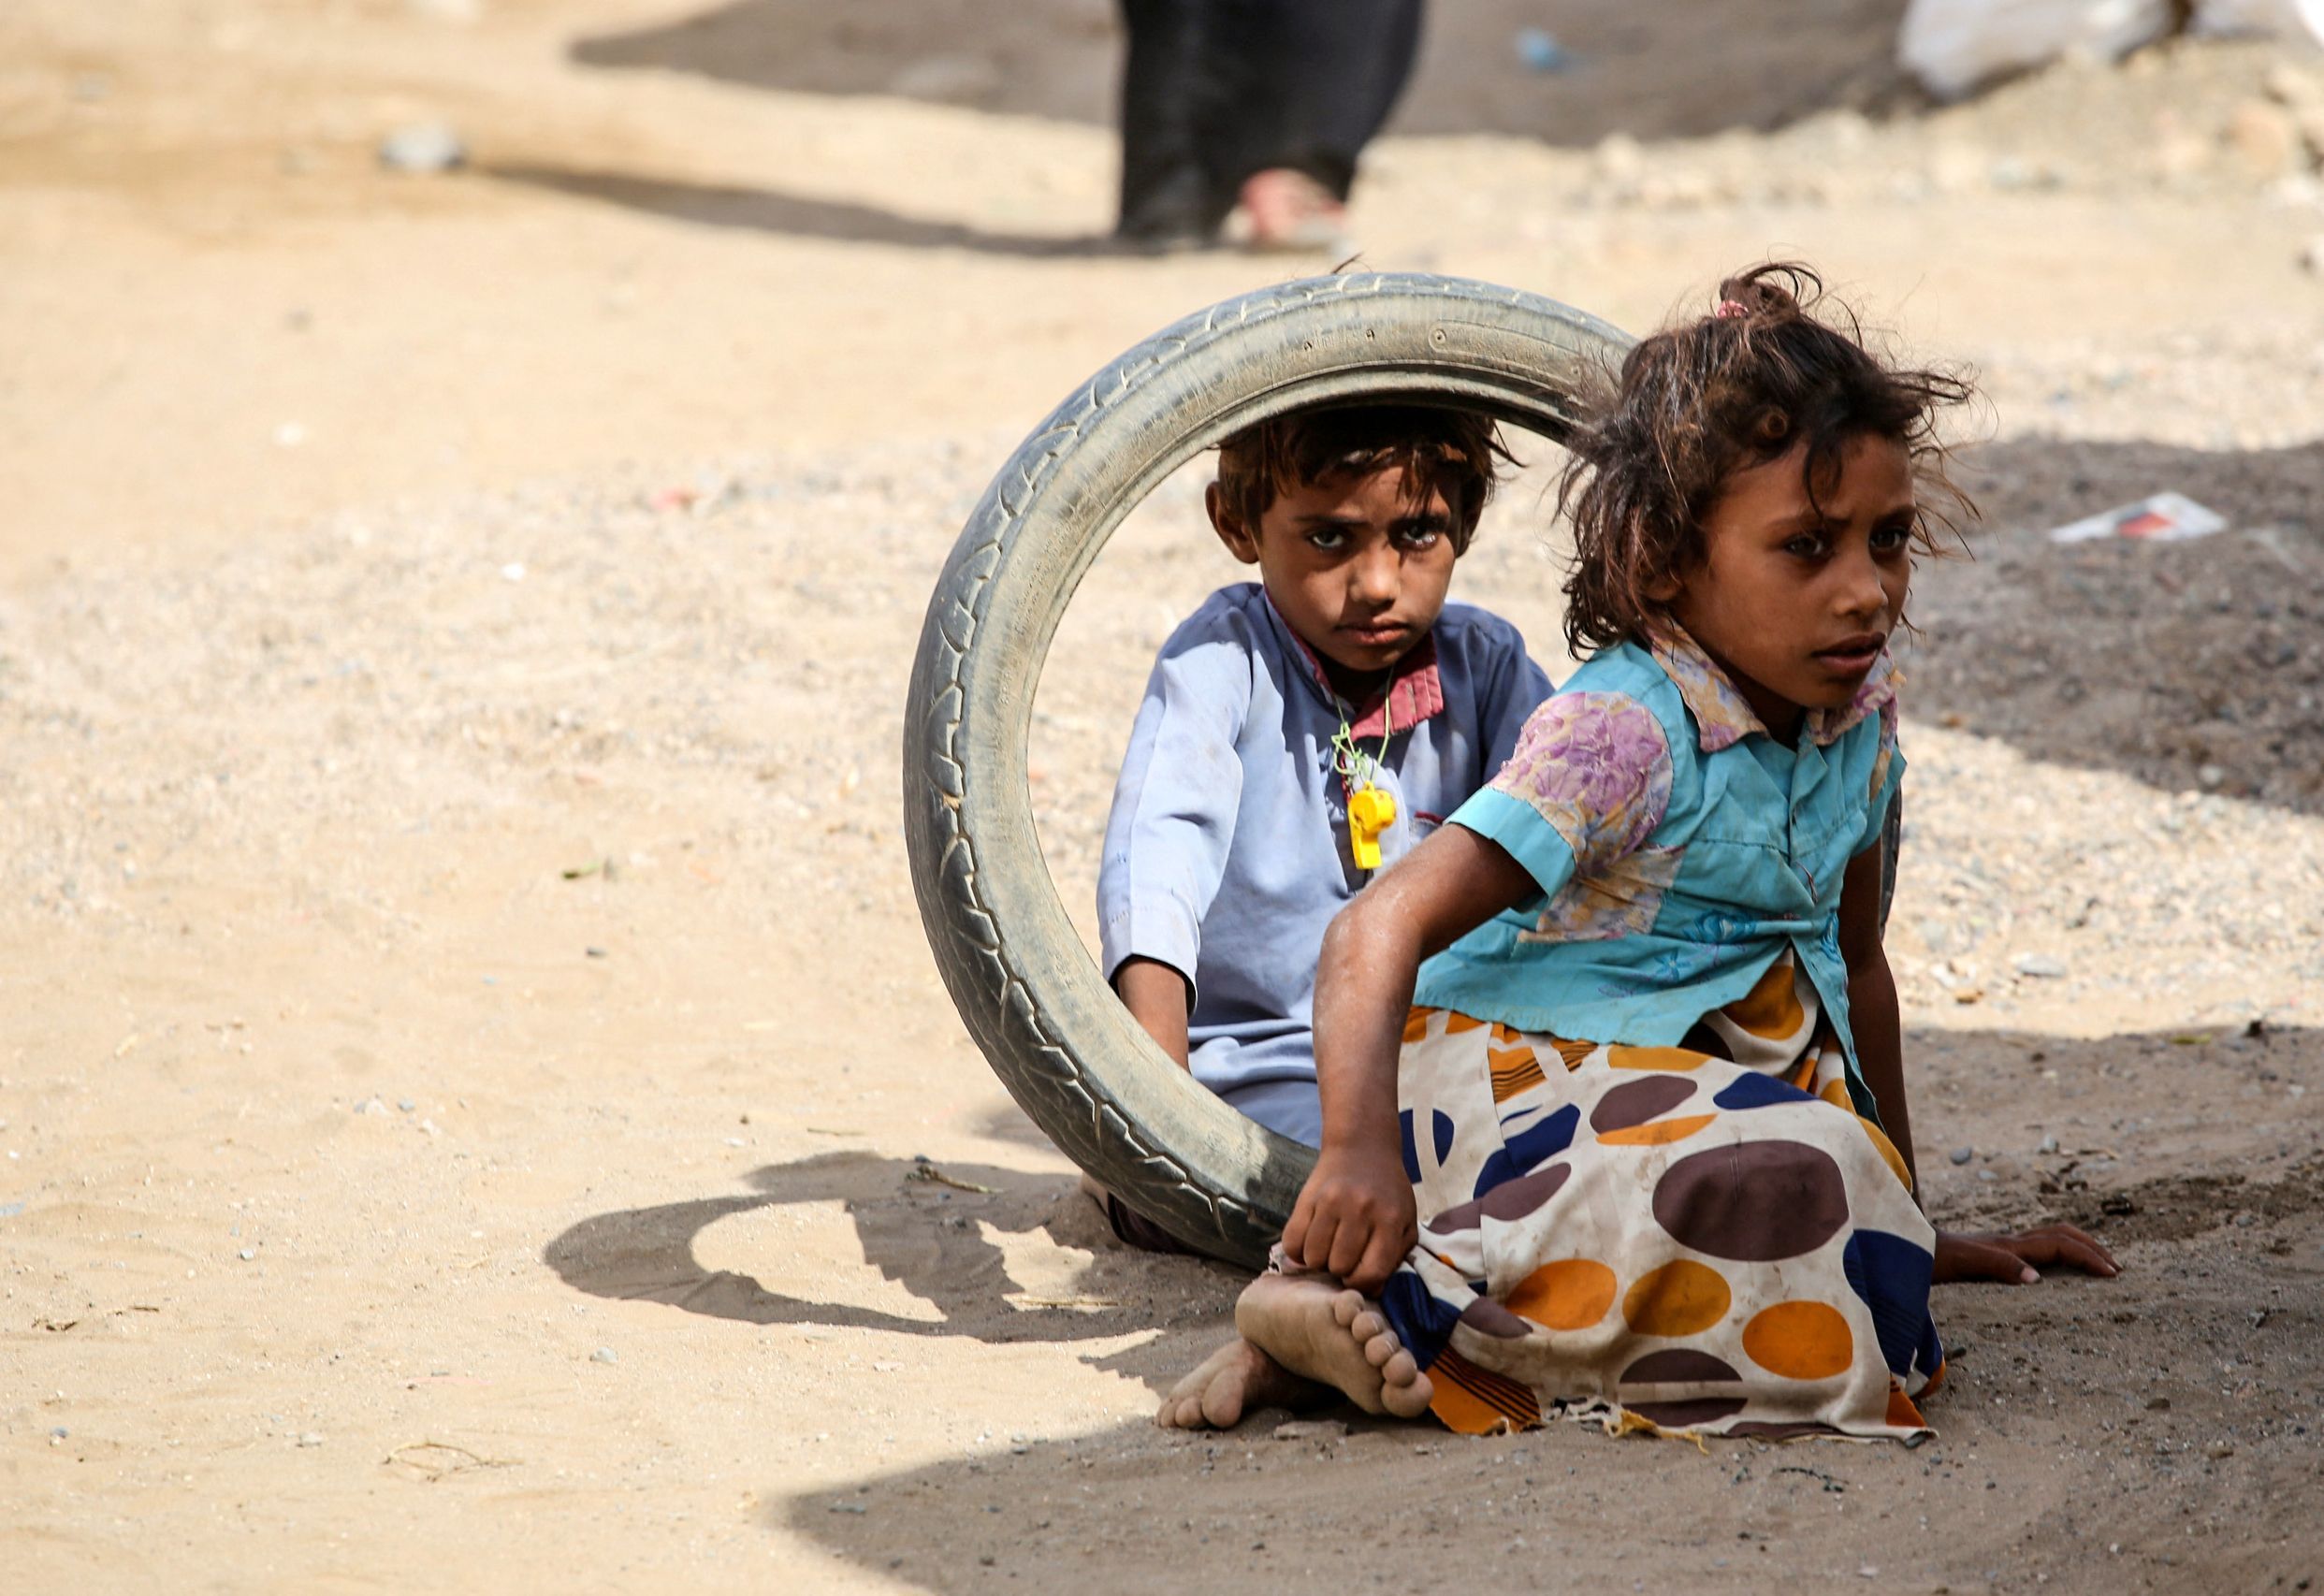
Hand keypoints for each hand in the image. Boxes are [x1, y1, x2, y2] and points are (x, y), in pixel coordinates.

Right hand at [1282, 1145, 1415, 1293]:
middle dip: (1340, 1271)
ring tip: (1328, 1250)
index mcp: (1390, 1220)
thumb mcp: (1406, 1222)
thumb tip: (1372, 1293)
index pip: (1371, 1273)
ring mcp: (1331, 1203)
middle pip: (1339, 1267)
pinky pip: (1292, 1241)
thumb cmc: (1388, 1192)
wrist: (1363, 1147)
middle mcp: (1360, 1210)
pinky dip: (1298, 1251)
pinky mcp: (1307, 1198)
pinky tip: (1310, 1244)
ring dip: (1319, 1262)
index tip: (1360, 1277)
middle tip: (1344, 1258)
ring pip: (1314, 1258)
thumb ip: (1395, 1258)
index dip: (1363, 1285)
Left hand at [1934, 1223, 2118, 1284]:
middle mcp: (2009, 1240)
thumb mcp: (1962, 1264)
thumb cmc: (1930, 1258)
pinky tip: (2057, 1265)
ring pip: (2050, 1235)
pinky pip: (2036, 1245)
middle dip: (2092, 1247)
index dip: (2088, 1257)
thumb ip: (1997, 1266)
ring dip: (2078, 1245)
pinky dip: (2058, 1250)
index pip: (2060, 1245)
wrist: (1903, 1246)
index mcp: (2009, 1245)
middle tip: (2117, 1268)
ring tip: (2098, 1262)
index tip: (2113, 1275)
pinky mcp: (1993, 1250)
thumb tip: (2037, 1279)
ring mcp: (2002, 1243)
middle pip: (2061, 1234)